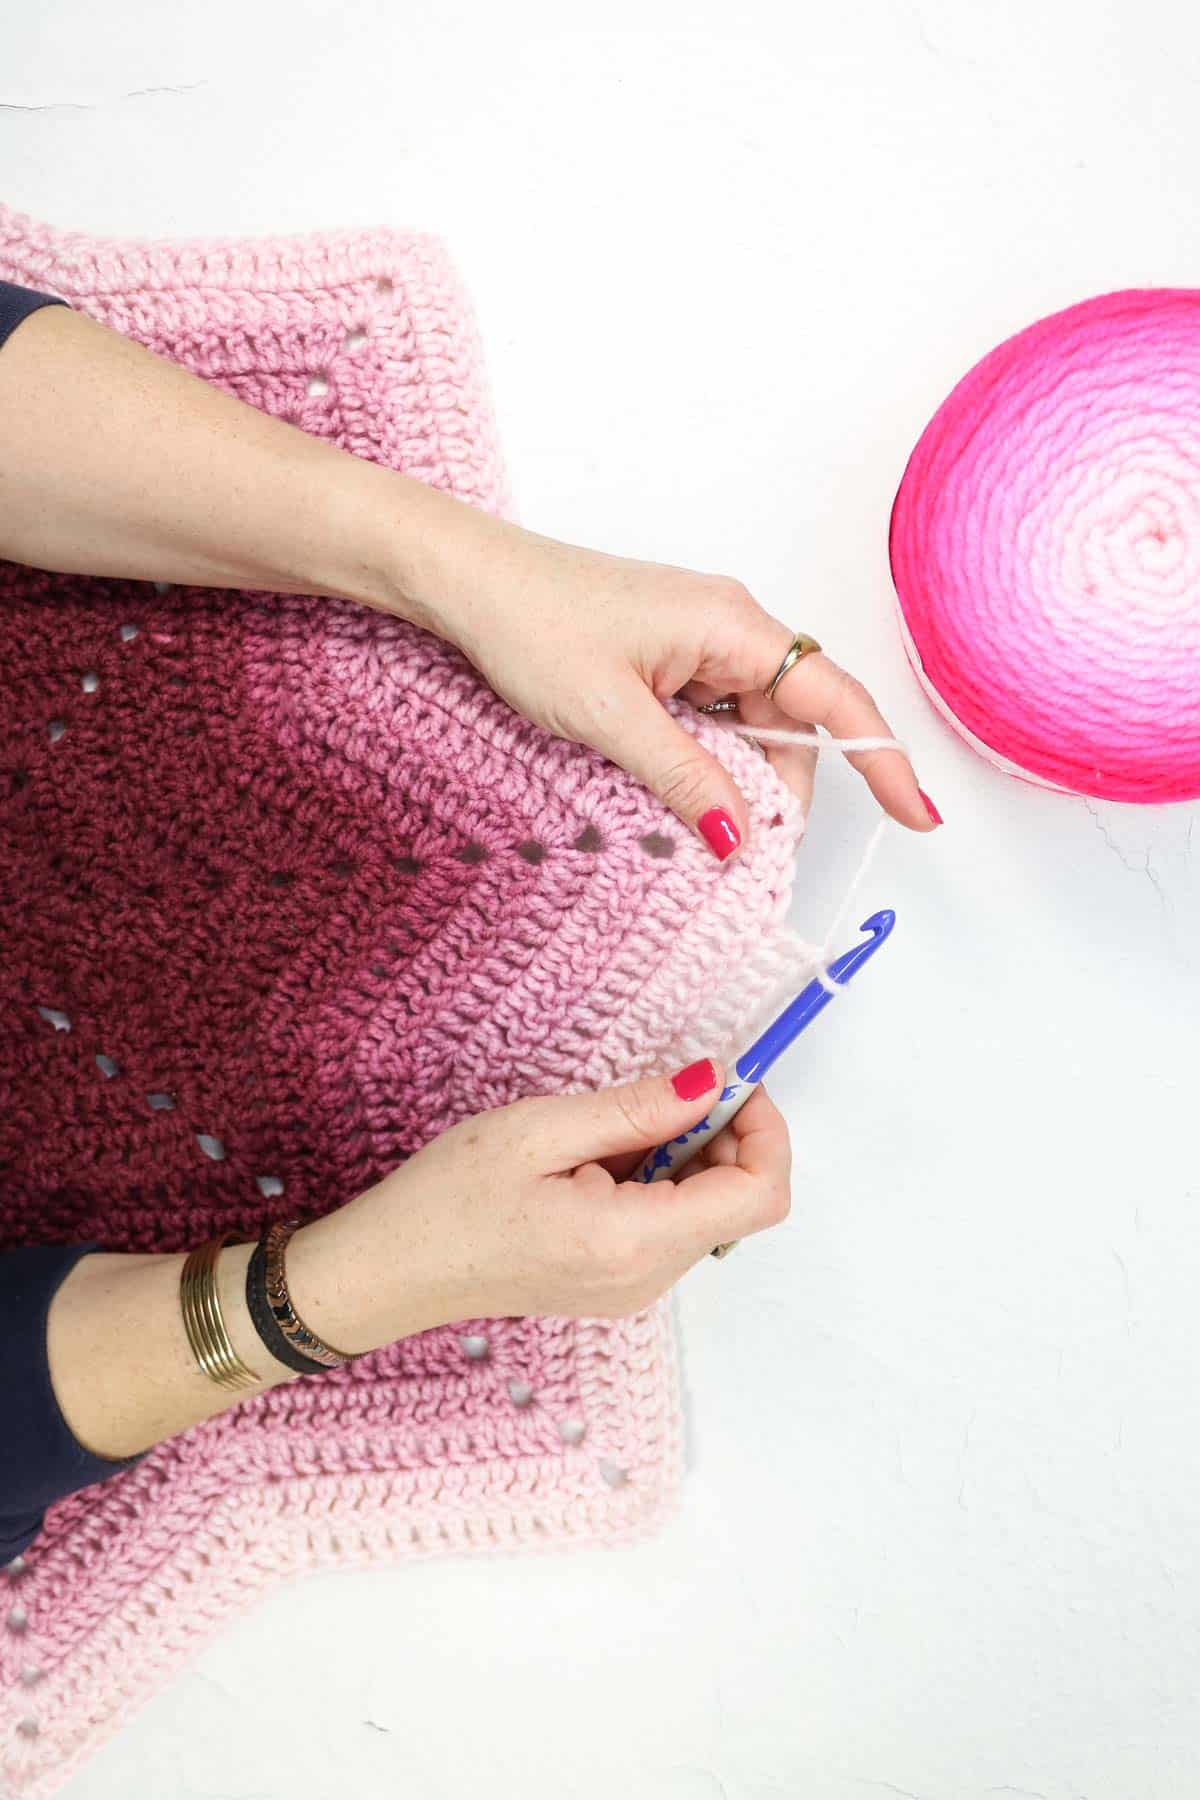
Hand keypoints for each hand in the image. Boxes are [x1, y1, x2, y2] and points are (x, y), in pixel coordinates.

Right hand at [290, 1059, 790, 1350]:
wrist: (390, 1271)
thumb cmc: (447, 1199)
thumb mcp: (539, 1130)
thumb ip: (636, 1109)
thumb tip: (713, 1081)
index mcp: (633, 1241)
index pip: (758, 1196)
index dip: (765, 1131)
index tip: (728, 1081)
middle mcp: (648, 1278)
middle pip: (740, 1202)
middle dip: (724, 1135)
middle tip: (664, 1087)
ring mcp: (634, 1287)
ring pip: (708, 1210)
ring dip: (688, 1153)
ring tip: (611, 1126)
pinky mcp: (618, 1281)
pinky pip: (671, 1223)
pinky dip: (660, 1178)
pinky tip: (599, 1157)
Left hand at [388, 503, 939, 860]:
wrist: (466, 581)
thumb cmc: (531, 622)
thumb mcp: (611, 717)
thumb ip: (683, 777)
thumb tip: (739, 834)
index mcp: (733, 625)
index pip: (836, 697)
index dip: (882, 760)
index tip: (916, 814)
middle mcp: (729, 627)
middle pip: (794, 723)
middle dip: (784, 792)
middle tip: (752, 856)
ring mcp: (698, 641)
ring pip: (750, 726)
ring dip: (738, 781)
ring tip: (701, 829)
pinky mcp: (668, 657)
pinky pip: (711, 718)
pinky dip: (706, 762)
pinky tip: (678, 793)